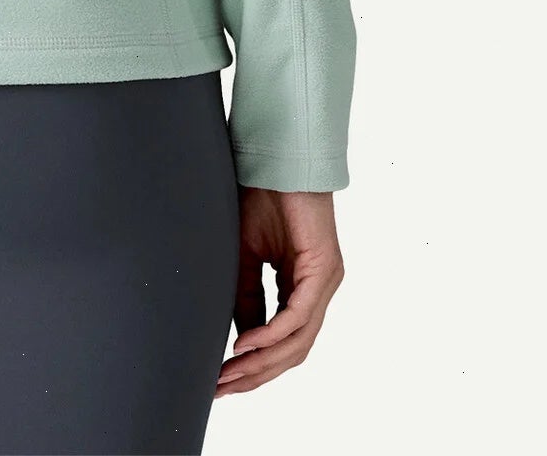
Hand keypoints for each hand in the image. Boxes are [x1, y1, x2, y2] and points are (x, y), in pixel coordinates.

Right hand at [215, 187, 343, 396]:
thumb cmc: (261, 198)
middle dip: (256, 374)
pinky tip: (246, 344)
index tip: (222, 379)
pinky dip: (271, 334)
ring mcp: (325, 282)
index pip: (283, 342)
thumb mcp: (244, 257)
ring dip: (262, 362)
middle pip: (292, 351)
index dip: (253, 365)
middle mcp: (318, 290)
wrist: (274, 159)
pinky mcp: (323, 270)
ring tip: (230, 372)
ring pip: (298, 341)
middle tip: (222, 387)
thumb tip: (239, 341)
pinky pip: (298, 316)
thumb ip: (246, 298)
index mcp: (301, 286)